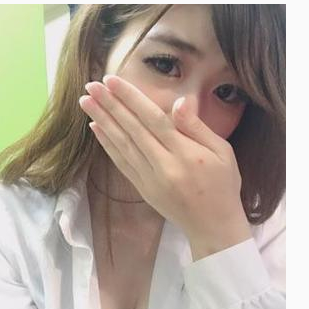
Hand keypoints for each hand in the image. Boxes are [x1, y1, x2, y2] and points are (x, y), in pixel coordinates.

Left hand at [79, 75, 250, 258]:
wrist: (213, 226)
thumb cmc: (223, 185)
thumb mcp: (222, 152)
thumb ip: (197, 126)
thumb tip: (179, 101)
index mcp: (185, 154)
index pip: (153, 119)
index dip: (131, 99)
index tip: (112, 81)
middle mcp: (164, 166)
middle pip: (132, 129)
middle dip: (110, 105)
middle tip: (90, 85)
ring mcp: (150, 179)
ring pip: (122, 145)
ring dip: (102, 121)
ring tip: (85, 102)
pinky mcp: (142, 188)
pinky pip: (121, 163)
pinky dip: (107, 144)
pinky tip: (96, 128)